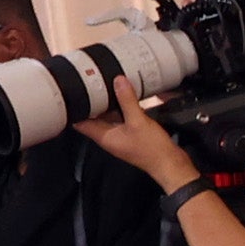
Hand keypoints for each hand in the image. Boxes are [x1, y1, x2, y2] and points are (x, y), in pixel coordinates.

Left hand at [71, 95, 193, 184]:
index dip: (75, 107)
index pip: (79, 122)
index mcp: (103, 136)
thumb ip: (127, 101)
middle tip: (92, 83)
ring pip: (108, 117)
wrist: (171, 164)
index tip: (74, 92)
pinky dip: (122, 109)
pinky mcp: (131, 135)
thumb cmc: (152, 149)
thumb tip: (118, 81)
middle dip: (92, 102)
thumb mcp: (138, 121)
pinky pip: (121, 119)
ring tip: (109, 87)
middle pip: (93, 117)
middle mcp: (108, 136)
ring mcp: (120, 136)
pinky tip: (127, 99)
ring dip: (108, 105)